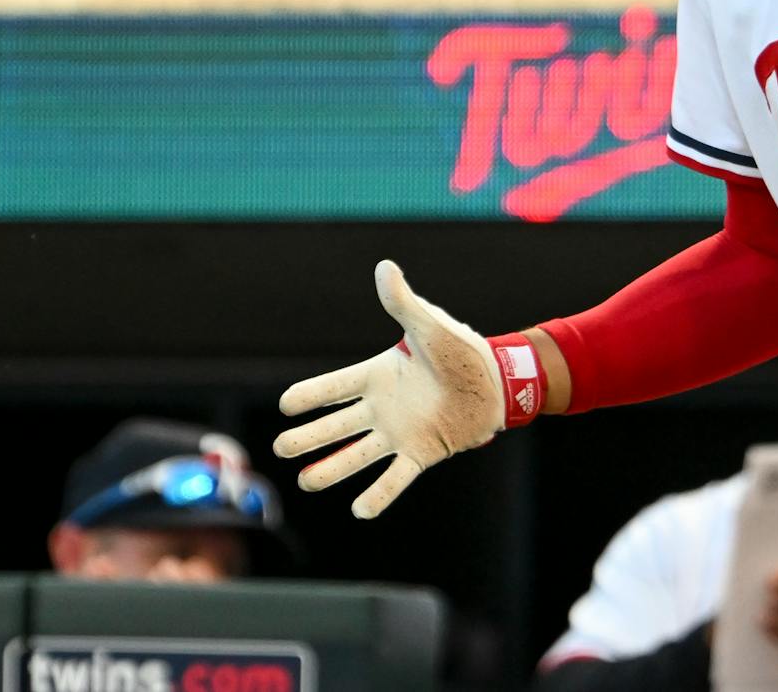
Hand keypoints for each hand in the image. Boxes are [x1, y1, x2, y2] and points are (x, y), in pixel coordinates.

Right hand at [275, 260, 505, 519]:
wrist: (496, 382)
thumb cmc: (461, 350)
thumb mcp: (431, 326)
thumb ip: (404, 303)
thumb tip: (385, 267)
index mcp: (377, 375)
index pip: (334, 387)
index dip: (310, 396)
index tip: (287, 404)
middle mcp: (380, 408)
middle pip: (335, 426)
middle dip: (307, 438)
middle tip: (280, 448)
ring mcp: (398, 433)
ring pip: (356, 455)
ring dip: (331, 470)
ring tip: (306, 483)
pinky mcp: (420, 453)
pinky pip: (395, 478)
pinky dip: (379, 496)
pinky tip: (361, 510)